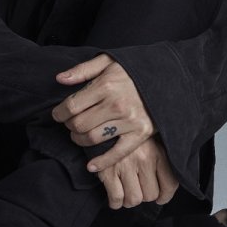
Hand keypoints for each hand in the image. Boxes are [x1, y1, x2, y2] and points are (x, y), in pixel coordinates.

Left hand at [52, 54, 155, 171]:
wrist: (168, 77)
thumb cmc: (135, 68)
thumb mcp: (108, 60)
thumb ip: (83, 70)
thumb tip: (59, 79)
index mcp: (106, 85)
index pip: (71, 106)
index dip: (59, 113)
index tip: (58, 114)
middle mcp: (116, 104)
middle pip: (79, 124)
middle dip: (68, 126)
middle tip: (69, 124)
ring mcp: (129, 121)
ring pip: (93, 139)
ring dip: (80, 140)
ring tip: (79, 135)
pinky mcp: (141, 134)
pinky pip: (117, 153)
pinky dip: (102, 162)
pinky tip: (91, 166)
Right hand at [98, 135, 178, 209]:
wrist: (104, 128)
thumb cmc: (128, 139)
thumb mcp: (149, 144)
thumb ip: (158, 163)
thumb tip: (162, 194)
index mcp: (157, 152)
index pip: (170, 183)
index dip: (165, 196)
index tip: (160, 198)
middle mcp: (144, 158)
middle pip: (150, 195)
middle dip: (143, 196)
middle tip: (136, 189)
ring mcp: (125, 165)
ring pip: (134, 199)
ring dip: (128, 201)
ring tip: (125, 192)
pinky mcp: (108, 171)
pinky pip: (117, 198)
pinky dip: (115, 203)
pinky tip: (115, 198)